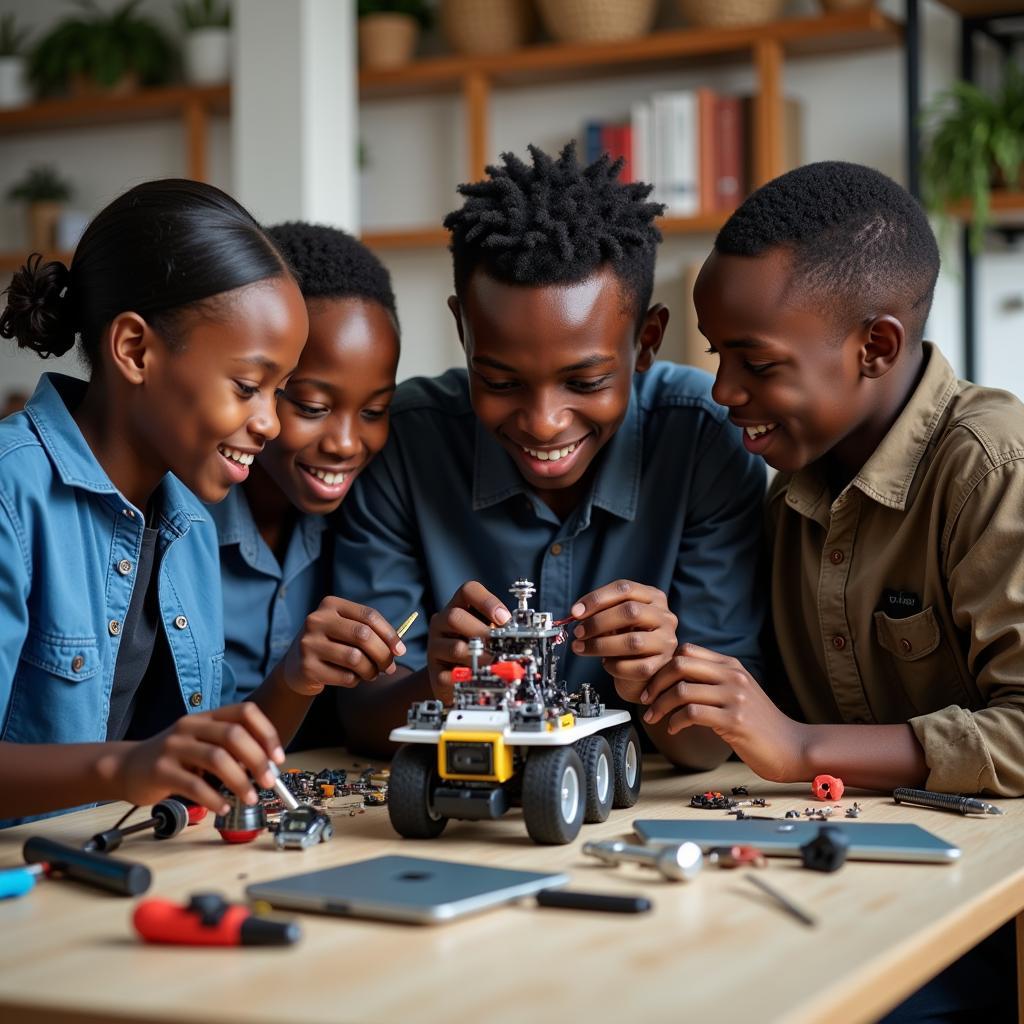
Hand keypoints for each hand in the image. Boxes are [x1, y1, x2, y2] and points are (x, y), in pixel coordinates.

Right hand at [108, 703, 284, 813]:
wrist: (126, 767)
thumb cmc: (173, 758)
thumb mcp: (202, 744)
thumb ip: (230, 750)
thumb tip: (265, 768)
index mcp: (207, 717)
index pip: (245, 712)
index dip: (267, 733)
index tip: (278, 758)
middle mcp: (191, 726)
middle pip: (234, 735)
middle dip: (257, 760)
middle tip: (268, 782)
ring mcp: (174, 746)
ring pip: (217, 758)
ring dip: (240, 781)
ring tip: (250, 798)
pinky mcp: (160, 770)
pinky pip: (194, 784)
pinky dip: (214, 798)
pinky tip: (223, 807)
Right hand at [280, 597, 405, 696]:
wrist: (296, 666)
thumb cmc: (332, 645)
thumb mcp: (346, 630)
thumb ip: (371, 633)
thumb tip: (399, 648)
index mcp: (330, 604)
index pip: (368, 615)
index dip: (390, 634)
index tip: (401, 650)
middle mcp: (317, 620)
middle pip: (363, 635)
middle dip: (383, 654)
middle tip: (389, 667)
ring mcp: (309, 643)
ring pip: (355, 658)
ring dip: (370, 671)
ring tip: (371, 674)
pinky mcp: (306, 667)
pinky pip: (344, 677)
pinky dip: (355, 681)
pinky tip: (352, 678)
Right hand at [428, 581, 509, 702]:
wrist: (455, 678)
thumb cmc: (478, 649)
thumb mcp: (488, 632)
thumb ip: (499, 628)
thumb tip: (517, 635)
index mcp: (458, 607)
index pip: (468, 591)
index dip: (487, 602)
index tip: (504, 619)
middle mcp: (442, 623)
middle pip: (454, 617)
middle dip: (482, 632)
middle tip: (499, 645)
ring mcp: (435, 648)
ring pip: (455, 648)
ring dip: (480, 658)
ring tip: (494, 665)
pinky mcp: (435, 673)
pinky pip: (449, 676)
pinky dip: (469, 679)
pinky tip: (479, 679)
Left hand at [569, 580, 677, 702]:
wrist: (641, 672)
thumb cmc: (626, 639)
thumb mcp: (616, 620)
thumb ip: (602, 613)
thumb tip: (578, 613)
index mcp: (653, 597)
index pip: (625, 589)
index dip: (597, 598)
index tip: (575, 611)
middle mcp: (665, 617)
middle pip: (630, 611)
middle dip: (598, 622)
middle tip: (578, 632)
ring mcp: (667, 642)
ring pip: (632, 642)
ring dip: (600, 645)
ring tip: (581, 648)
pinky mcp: (662, 666)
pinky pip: (635, 667)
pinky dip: (614, 667)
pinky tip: (606, 664)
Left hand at [640, 643, 804, 781]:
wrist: (791, 747)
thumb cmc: (759, 723)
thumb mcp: (737, 692)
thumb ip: (712, 680)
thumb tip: (674, 677)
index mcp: (731, 665)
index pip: (686, 651)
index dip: (662, 666)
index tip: (651, 685)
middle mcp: (733, 675)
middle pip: (679, 664)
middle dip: (655, 683)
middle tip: (645, 701)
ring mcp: (735, 696)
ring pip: (682, 690)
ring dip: (660, 705)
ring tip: (654, 718)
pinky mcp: (735, 720)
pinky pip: (692, 713)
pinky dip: (675, 721)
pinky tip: (674, 729)